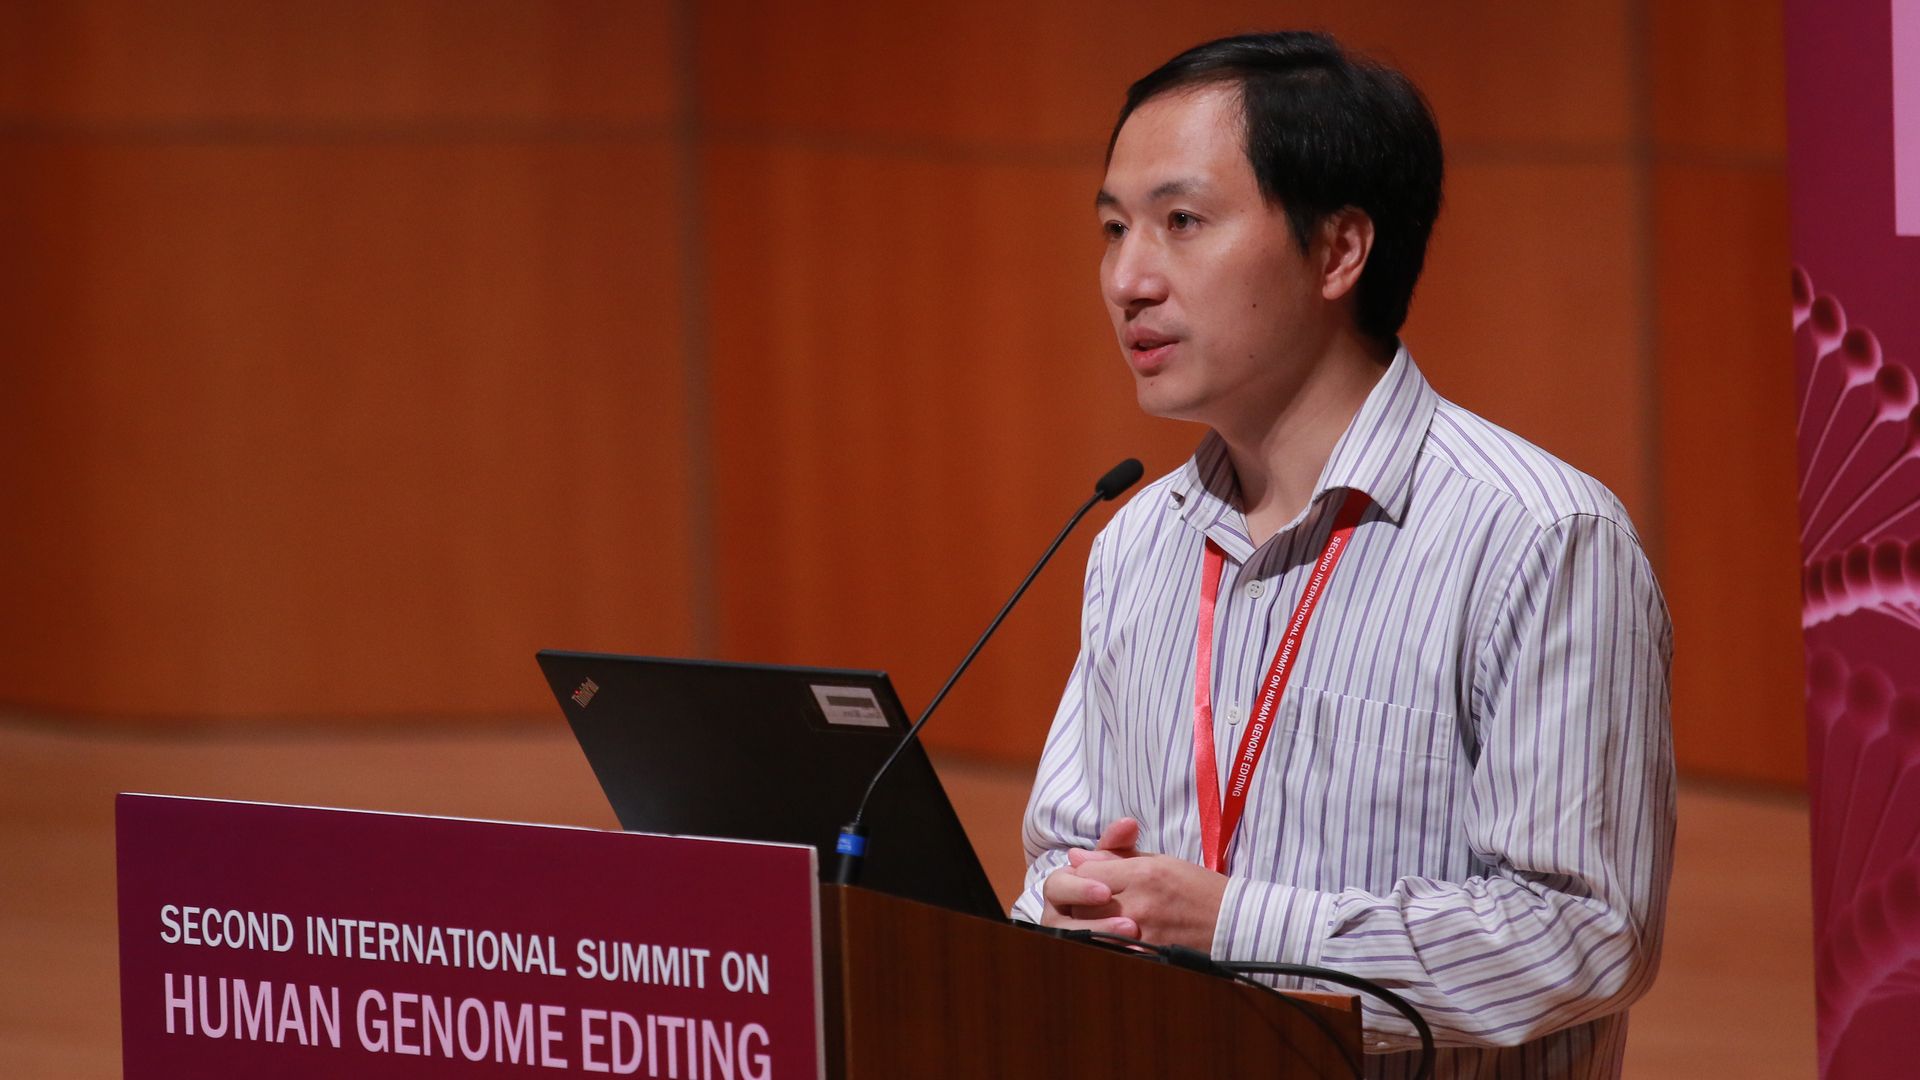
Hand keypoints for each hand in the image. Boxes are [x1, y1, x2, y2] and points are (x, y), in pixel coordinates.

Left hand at [1046, 818, 1227, 951]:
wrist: (1235, 925)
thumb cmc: (1200, 889)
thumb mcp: (1161, 862)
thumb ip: (1117, 857)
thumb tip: (1077, 857)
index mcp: (1144, 873)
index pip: (1086, 872)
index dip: (1084, 875)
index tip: (1093, 878)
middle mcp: (1139, 902)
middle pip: (1083, 902)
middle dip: (1082, 901)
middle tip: (1095, 901)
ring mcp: (1141, 933)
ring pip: (1092, 929)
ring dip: (1092, 924)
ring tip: (1106, 919)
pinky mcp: (1146, 956)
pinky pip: (1110, 950)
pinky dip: (1108, 944)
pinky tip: (1117, 938)